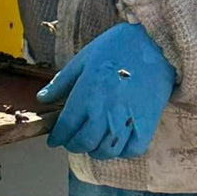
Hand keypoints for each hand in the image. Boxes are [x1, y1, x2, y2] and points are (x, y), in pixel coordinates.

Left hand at [36, 23, 174, 159]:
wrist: (154, 43)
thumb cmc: (116, 47)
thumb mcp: (82, 60)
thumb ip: (61, 82)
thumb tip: (42, 98)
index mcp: (86, 96)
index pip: (65, 128)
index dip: (57, 137)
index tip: (54, 140)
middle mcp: (104, 113)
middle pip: (83, 143)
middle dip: (73, 145)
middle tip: (72, 141)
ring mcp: (126, 121)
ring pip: (106, 151)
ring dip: (96, 151)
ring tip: (93, 143)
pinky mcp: (147, 124)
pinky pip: (132, 150)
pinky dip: (122, 151)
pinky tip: (117, 142)